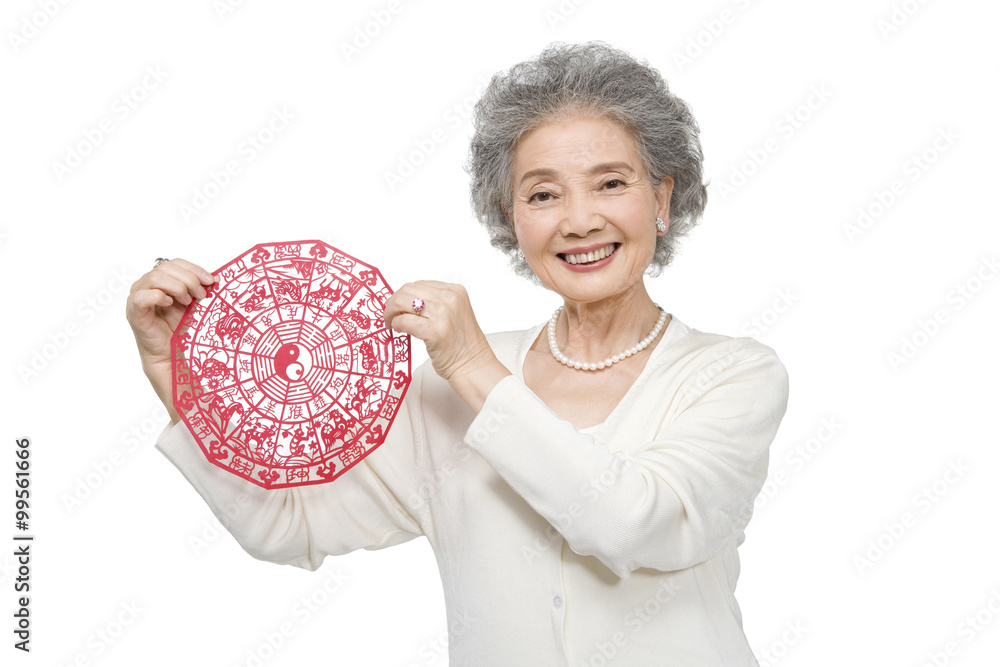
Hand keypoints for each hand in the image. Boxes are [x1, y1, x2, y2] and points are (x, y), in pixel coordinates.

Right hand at [125, 258, 215, 422]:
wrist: (176, 362)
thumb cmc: (186, 335)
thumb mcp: (198, 308)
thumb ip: (203, 291)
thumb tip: (218, 277)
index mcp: (162, 283)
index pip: (174, 263)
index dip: (194, 268)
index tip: (212, 281)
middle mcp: (147, 288)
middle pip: (165, 267)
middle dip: (188, 278)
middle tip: (202, 296)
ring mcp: (138, 301)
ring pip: (154, 277)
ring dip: (177, 286)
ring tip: (188, 301)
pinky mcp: (135, 315)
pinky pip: (141, 296)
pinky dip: (158, 295)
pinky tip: (170, 303)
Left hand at [384, 281, 510, 410]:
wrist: (474, 366)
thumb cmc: (463, 344)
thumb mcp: (454, 313)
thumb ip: (435, 303)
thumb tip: (405, 300)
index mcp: (455, 291)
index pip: (420, 284)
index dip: (404, 294)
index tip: (398, 306)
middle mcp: (449, 299)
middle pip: (408, 290)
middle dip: (393, 302)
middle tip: (389, 315)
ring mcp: (442, 314)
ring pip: (402, 302)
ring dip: (391, 312)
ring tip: (392, 323)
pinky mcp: (434, 332)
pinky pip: (403, 321)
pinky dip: (396, 325)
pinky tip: (398, 330)